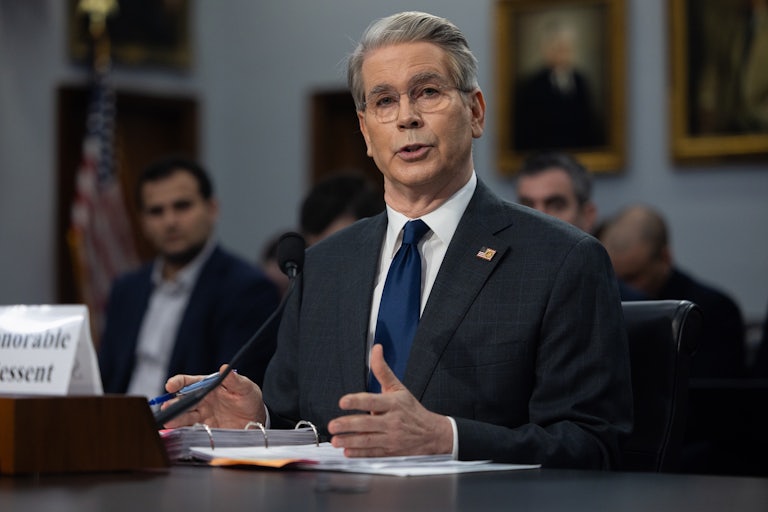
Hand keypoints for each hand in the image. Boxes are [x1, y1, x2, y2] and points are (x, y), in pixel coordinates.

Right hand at [160, 364, 265, 428]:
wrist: (256, 420)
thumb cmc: (249, 399)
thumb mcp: (245, 388)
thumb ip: (235, 380)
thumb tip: (225, 368)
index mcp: (209, 386)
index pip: (190, 382)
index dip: (179, 382)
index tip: (171, 385)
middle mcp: (202, 400)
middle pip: (183, 400)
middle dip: (173, 404)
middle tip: (167, 408)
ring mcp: (202, 415)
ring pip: (184, 416)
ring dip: (175, 418)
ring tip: (168, 421)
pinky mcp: (205, 429)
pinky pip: (191, 430)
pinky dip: (182, 431)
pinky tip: (176, 433)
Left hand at [326, 344, 453, 456]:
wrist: (432, 433)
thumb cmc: (411, 409)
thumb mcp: (398, 388)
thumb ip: (383, 370)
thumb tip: (376, 350)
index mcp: (393, 404)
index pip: (373, 401)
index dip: (357, 401)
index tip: (343, 401)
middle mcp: (392, 421)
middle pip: (367, 423)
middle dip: (348, 425)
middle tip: (333, 424)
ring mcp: (391, 438)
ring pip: (368, 440)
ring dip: (350, 441)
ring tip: (336, 440)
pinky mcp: (390, 451)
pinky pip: (372, 453)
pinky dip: (359, 454)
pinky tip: (348, 451)